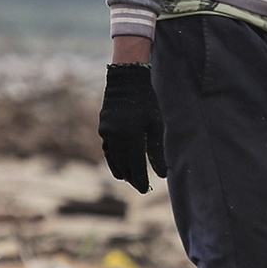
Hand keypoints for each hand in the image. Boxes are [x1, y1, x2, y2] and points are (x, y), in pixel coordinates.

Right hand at [99, 63, 165, 192]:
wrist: (128, 78)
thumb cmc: (148, 100)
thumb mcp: (157, 124)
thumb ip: (158, 149)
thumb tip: (163, 174)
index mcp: (132, 135)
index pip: (136, 165)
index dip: (140, 179)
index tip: (145, 190)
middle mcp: (117, 136)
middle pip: (124, 164)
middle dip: (132, 177)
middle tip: (140, 188)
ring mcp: (108, 131)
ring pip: (114, 158)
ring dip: (121, 170)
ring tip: (130, 179)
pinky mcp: (103, 127)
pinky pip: (107, 149)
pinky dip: (113, 159)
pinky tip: (119, 165)